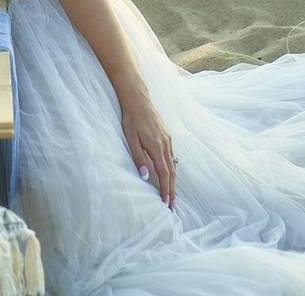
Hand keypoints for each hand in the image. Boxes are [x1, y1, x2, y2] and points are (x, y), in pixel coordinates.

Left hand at [120, 90, 175, 209]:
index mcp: (156, 147)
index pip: (164, 174)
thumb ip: (138, 158)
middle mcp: (165, 144)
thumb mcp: (130, 139)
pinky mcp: (166, 136)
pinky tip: (170, 174)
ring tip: (171, 194)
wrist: (138, 99)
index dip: (166, 190)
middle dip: (172, 190)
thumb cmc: (131, 119)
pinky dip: (172, 169)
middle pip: (172, 172)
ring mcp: (167, 140)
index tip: (167, 203)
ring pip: (173, 164)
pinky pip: (171, 156)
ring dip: (173, 181)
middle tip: (172, 206)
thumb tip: (145, 177)